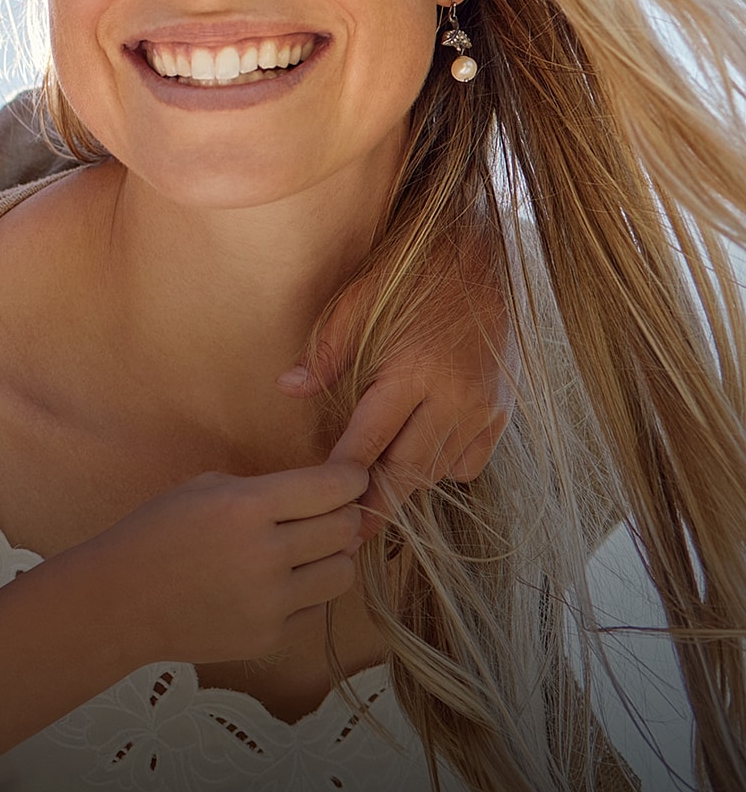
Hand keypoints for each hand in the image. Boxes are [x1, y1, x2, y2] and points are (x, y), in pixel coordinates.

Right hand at [72, 460, 368, 665]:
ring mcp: (269, 602)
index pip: (332, 488)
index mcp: (245, 507)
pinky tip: (274, 586)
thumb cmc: (155, 535)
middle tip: (326, 515)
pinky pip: (315, 610)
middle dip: (343, 517)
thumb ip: (266, 490)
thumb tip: (327, 500)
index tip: (352, 479)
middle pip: (345, 530)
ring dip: (332, 559)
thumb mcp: (202, 489)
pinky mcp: (269, 637)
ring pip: (342, 574)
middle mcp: (264, 554)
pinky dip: (304, 595)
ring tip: (306, 554)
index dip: (351, 479)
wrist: (119, 601)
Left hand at [283, 235, 511, 533]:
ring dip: (404, 483)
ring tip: (371, 497)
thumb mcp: (359, 301)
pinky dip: (440, 469)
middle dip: (376, 502)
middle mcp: (457, 397)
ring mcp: (486, 409)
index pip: (370, 439)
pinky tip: (415, 457)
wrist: (488, 258)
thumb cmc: (413, 275)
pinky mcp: (504, 413)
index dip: (343, 474)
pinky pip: (468, 462)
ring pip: (438, 470)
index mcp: (416, 370)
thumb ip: (327, 351)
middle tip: (346, 533)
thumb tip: (288, 389)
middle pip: (408, 469)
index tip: (322, 503)